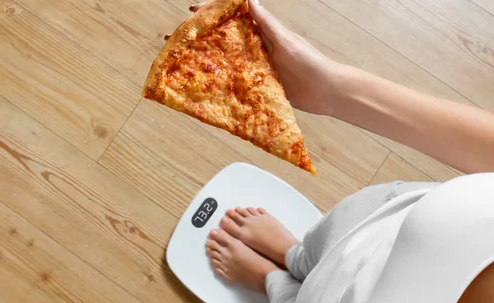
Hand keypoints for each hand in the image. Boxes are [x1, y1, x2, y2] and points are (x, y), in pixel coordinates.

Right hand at [189, 1, 340, 114]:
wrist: (326, 91)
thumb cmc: (309, 62)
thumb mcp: (286, 40)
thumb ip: (266, 23)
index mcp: (261, 31)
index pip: (232, 16)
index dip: (211, 12)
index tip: (191, 11)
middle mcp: (255, 47)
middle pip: (223, 38)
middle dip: (200, 37)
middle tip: (176, 40)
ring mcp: (256, 67)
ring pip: (226, 59)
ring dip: (205, 59)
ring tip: (182, 61)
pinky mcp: (258, 85)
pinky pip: (235, 80)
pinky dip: (220, 80)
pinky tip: (204, 85)